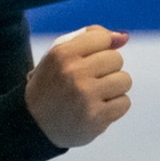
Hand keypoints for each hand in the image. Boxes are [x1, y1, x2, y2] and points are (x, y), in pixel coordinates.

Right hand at [24, 27, 131, 148]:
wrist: (34, 124)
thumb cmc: (52, 84)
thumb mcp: (59, 55)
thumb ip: (89, 39)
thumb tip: (124, 36)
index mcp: (62, 53)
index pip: (102, 37)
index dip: (100, 48)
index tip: (88, 59)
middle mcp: (73, 72)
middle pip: (116, 59)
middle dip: (107, 68)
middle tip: (90, 79)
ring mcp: (85, 95)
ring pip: (124, 80)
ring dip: (114, 87)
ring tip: (95, 94)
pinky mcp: (96, 117)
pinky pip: (124, 102)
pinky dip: (114, 106)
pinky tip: (97, 108)